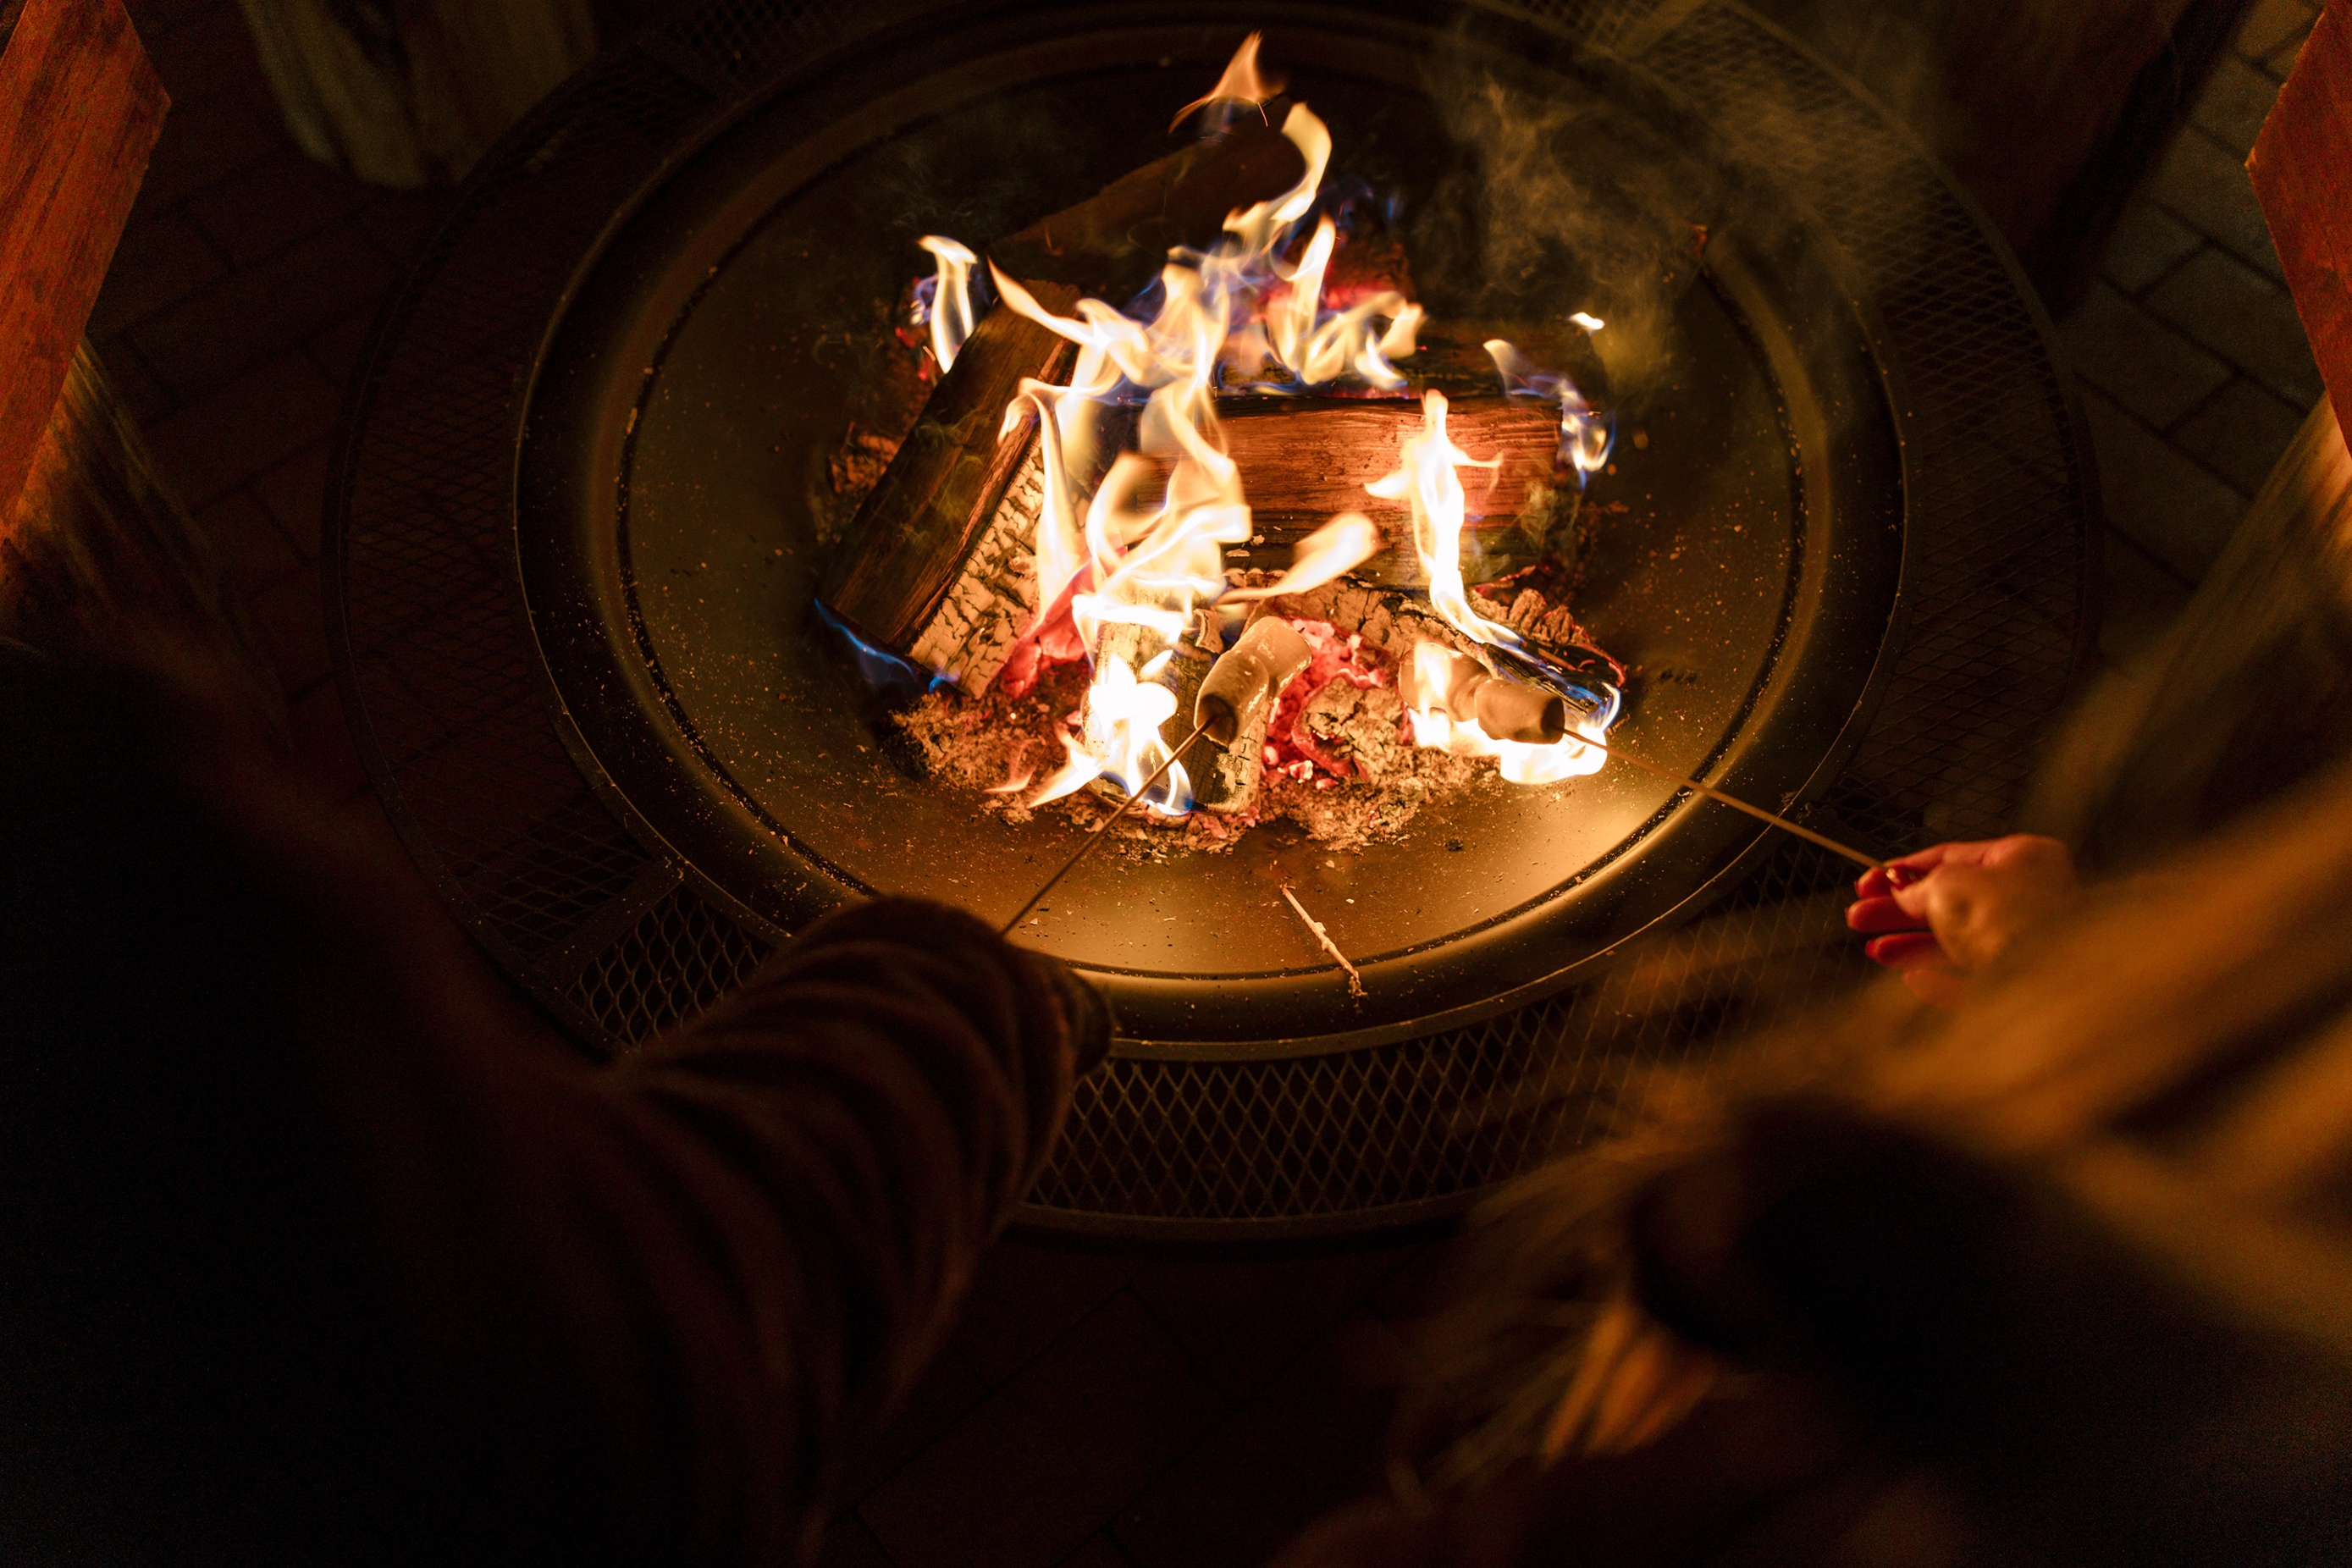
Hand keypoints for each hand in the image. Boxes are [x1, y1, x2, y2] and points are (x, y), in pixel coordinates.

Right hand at [1845, 835, 2076, 1007]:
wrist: (2050, 982)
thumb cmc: (2012, 920)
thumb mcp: (1947, 886)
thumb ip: (1918, 887)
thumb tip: (1902, 894)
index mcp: (2023, 860)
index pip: (1953, 858)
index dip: (1904, 871)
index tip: (1870, 882)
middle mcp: (2029, 899)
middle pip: (1950, 901)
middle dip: (1900, 911)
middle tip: (1861, 916)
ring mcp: (2027, 943)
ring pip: (1958, 941)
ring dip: (1912, 945)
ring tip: (1876, 951)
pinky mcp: (2021, 985)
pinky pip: (1973, 980)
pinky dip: (1940, 979)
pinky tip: (1913, 979)